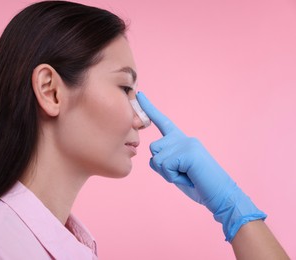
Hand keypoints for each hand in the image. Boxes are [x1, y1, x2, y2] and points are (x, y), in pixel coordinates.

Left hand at [136, 92, 265, 241]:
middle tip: (181, 174)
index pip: (162, 121)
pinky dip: (173, 177)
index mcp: (181, 140)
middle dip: (161, 167)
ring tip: (186, 175)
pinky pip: (165, 166)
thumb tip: (153, 157)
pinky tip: (188, 177)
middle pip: (153, 148)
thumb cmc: (198, 185)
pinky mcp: (188, 152)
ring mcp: (187, 143)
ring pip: (157, 157)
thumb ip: (164, 161)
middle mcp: (183, 138)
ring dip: (167, 173)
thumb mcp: (176, 171)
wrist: (221, 195)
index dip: (149, 108)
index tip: (140, 94)